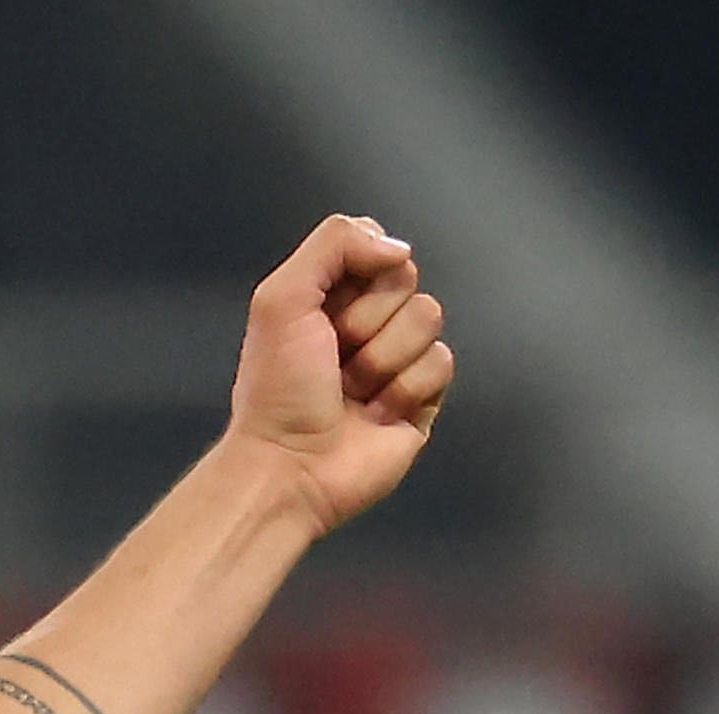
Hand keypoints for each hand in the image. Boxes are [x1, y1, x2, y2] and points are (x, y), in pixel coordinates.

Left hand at [227, 214, 453, 532]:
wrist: (290, 465)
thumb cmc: (277, 389)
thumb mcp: (281, 297)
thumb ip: (335, 243)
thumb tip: (400, 248)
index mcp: (330, 297)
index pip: (377, 248)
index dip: (359, 271)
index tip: (328, 306)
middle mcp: (366, 324)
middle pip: (406, 278)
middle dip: (367, 317)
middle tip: (335, 355)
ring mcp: (397, 360)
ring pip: (428, 316)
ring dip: (383, 356)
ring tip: (351, 390)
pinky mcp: (423, 398)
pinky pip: (441, 362)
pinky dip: (405, 388)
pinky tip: (375, 414)